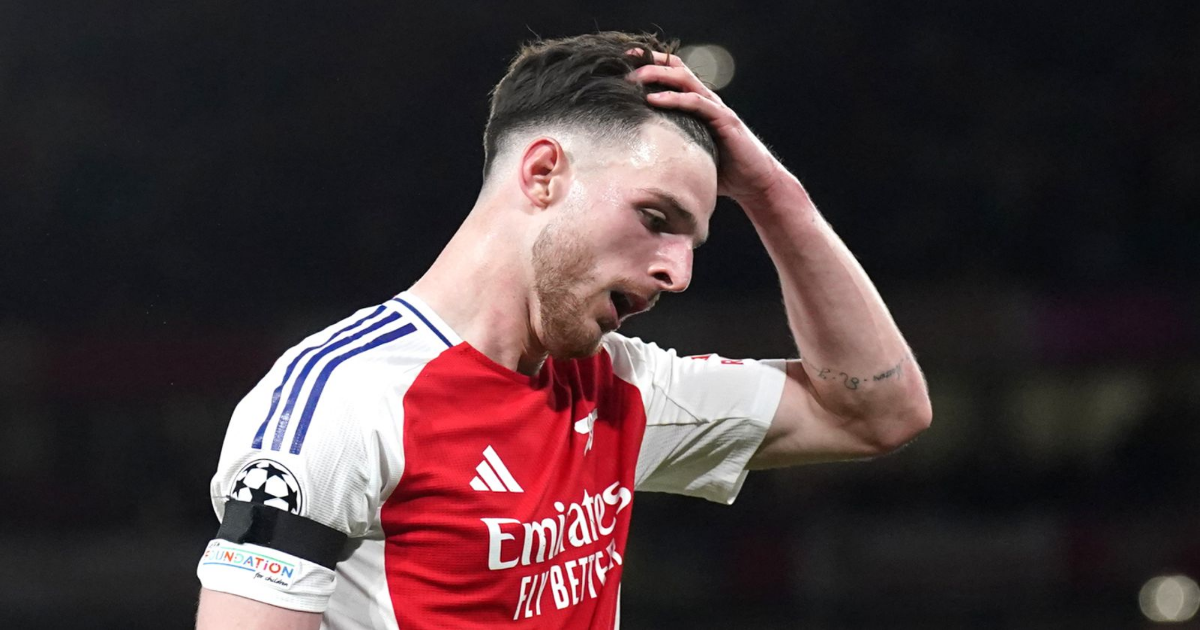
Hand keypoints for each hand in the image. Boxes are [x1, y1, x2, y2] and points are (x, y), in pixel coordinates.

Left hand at [626, 50, 786, 203]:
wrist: (755, 183)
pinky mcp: (724, 120)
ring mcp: (716, 108)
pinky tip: (654, 99)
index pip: (674, 74)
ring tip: (635, 78)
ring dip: (659, 75)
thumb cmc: (722, 172)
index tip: (626, 61)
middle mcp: (707, 101)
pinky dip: (674, 99)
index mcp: (698, 105)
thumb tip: (637, 161)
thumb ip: (669, 149)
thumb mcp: (689, 156)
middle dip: (651, 63)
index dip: (652, 64)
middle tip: (624, 65)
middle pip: (677, 69)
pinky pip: (696, 103)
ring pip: (686, 80)